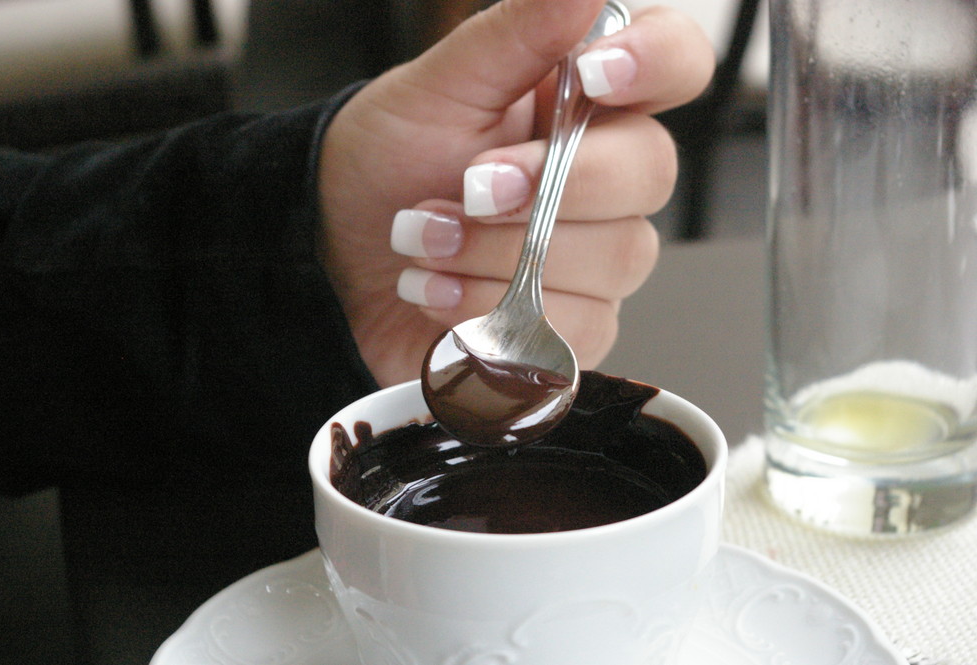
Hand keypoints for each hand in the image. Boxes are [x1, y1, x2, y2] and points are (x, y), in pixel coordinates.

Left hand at [316, 0, 713, 386]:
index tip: (592, 75)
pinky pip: (577, 330)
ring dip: (501, 254)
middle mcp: (606, 174)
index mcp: (585, 99)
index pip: (678, 62)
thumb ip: (514, 35)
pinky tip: (438, 297)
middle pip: (651, 172)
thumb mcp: (437, 87)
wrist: (337, 252)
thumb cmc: (388, 163)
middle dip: (551, 186)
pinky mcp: (572, 324)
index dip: (656, 63)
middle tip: (467, 187)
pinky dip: (495, 315)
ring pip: (613, 258)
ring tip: (423, 242)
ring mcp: (596, 254)